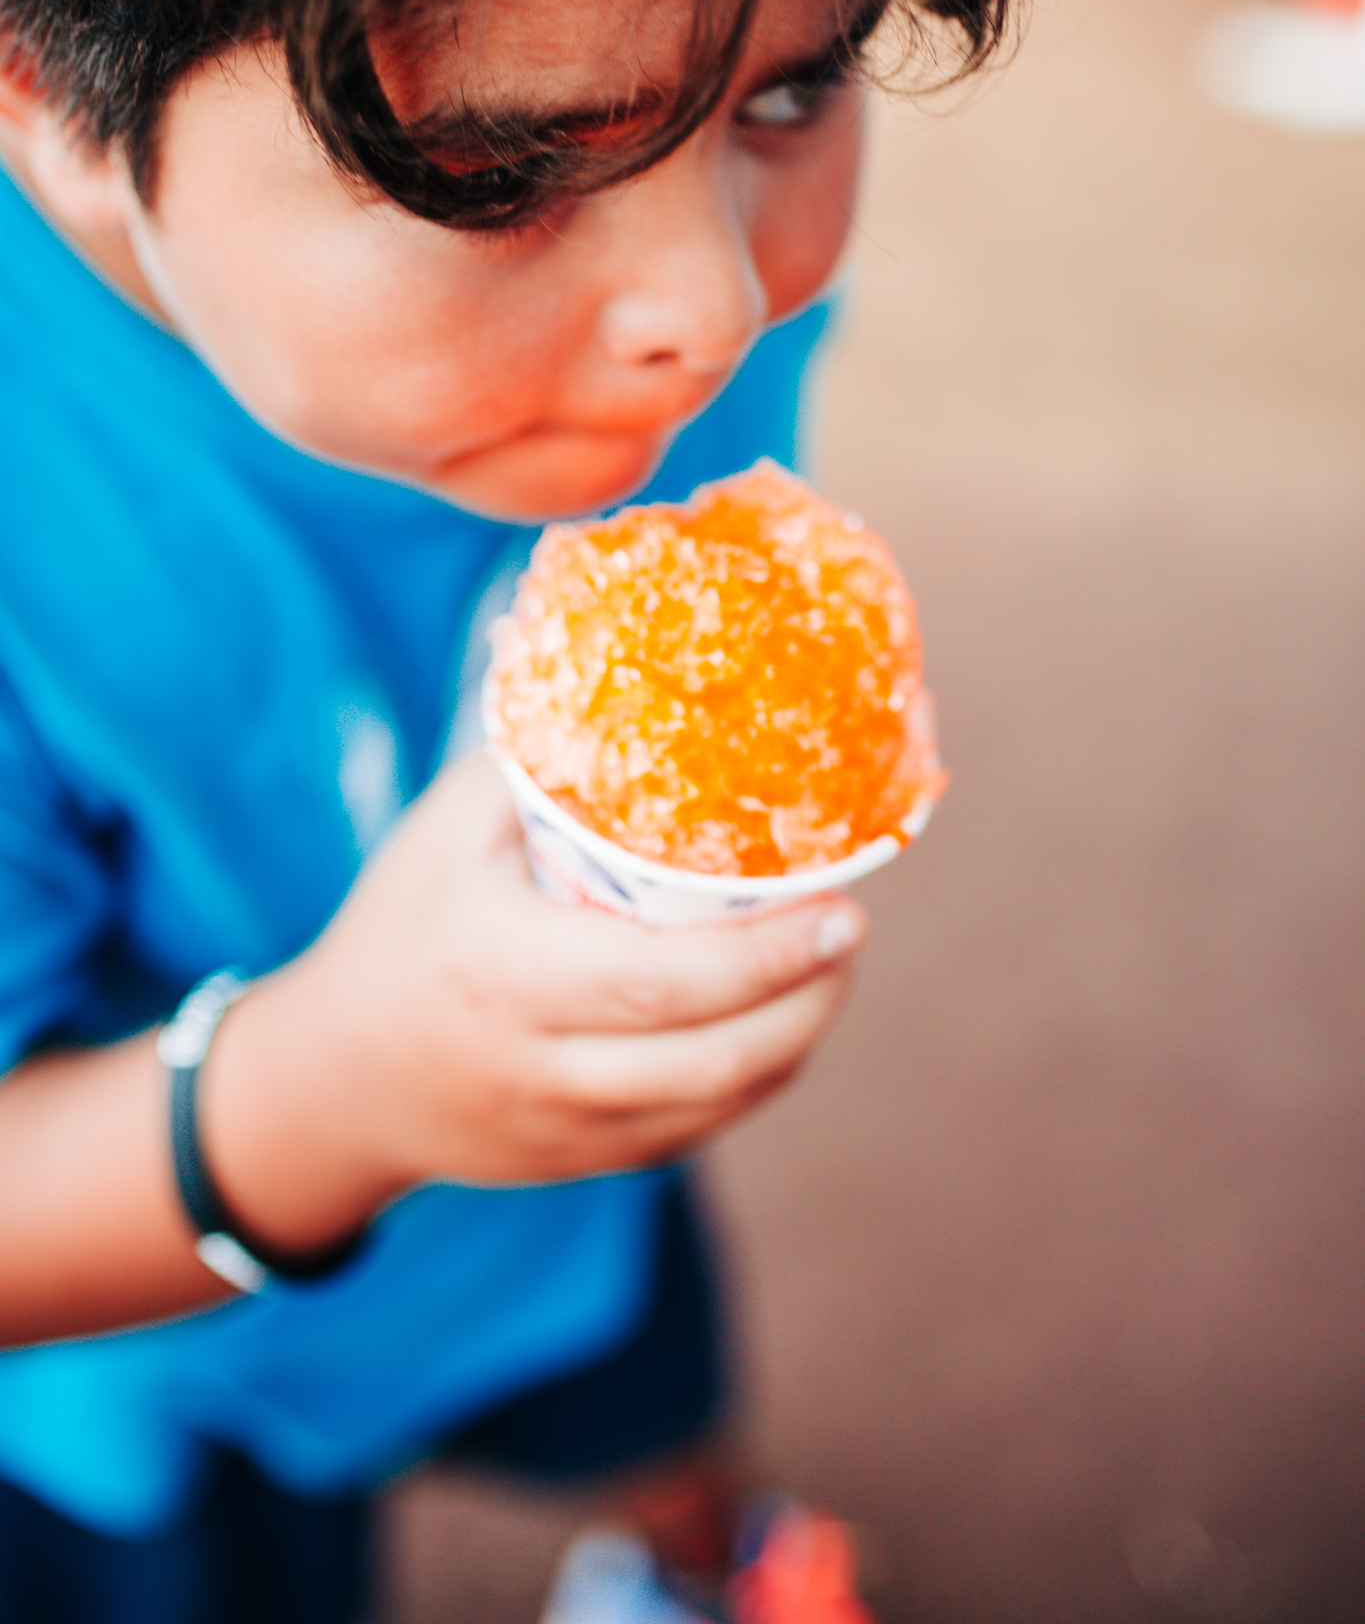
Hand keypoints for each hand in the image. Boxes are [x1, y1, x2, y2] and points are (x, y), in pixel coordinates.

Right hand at [199, 751, 865, 1250]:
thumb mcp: (447, 830)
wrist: (338, 1077)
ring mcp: (566, 1131)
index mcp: (504, 975)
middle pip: (710, 1059)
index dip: (766, 956)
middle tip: (849, 929)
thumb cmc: (403, 925)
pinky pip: (695, 1129)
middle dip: (806, 998)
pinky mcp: (585, 1162)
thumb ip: (542, 762)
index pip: (658, 983)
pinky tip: (777, 1018)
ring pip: (717, 1105)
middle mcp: (539, 1067)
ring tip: (826, 967)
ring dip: (793, 1038)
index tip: (843, 910)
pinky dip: (753, 1076)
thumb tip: (639, 672)